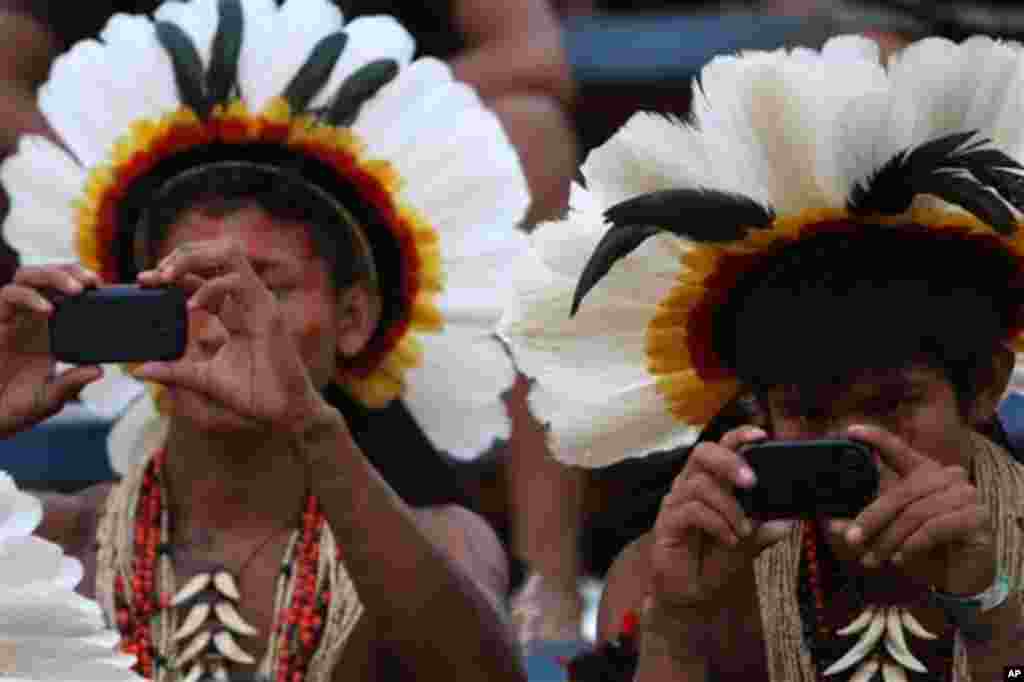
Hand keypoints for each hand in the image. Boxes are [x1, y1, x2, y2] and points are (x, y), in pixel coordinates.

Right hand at [0, 265, 102, 436]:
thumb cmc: (15, 407)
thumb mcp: (50, 397)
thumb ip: (71, 382)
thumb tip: (98, 370)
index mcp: (52, 331)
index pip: (68, 295)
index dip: (86, 286)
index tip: (107, 290)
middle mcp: (32, 319)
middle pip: (49, 276)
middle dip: (72, 271)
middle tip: (93, 282)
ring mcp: (13, 318)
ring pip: (29, 276)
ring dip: (54, 275)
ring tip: (77, 289)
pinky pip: (8, 295)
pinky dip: (30, 296)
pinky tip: (48, 310)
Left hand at [133, 239, 324, 432]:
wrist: (285, 412)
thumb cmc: (255, 394)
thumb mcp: (205, 379)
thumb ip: (175, 371)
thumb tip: (139, 371)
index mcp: (237, 310)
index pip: (204, 276)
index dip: (174, 273)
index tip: (143, 280)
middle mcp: (250, 299)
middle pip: (217, 253)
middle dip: (183, 254)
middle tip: (155, 274)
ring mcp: (260, 302)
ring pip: (229, 253)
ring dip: (193, 258)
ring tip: (167, 276)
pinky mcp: (267, 312)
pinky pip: (237, 282)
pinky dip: (211, 287)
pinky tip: (192, 307)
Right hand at [649, 426, 796, 616]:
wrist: (694, 594)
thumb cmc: (717, 561)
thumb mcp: (751, 542)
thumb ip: (766, 527)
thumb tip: (790, 518)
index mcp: (710, 481)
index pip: (721, 447)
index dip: (739, 436)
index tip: (762, 435)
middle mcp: (690, 485)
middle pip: (702, 452)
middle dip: (729, 462)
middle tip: (752, 482)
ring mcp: (676, 502)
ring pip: (700, 485)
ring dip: (729, 507)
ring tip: (744, 531)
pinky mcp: (667, 522)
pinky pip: (691, 511)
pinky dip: (717, 523)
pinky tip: (730, 539)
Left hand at [826, 424, 995, 594]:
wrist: (961, 576)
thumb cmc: (922, 547)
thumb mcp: (888, 533)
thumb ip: (865, 524)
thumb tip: (832, 523)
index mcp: (922, 471)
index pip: (898, 449)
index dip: (875, 438)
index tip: (851, 432)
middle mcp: (946, 476)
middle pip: (900, 493)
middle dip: (872, 519)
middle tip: (851, 540)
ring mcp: (965, 494)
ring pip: (916, 513)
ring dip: (890, 539)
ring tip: (874, 559)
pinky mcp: (976, 517)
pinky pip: (936, 527)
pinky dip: (913, 545)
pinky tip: (901, 559)